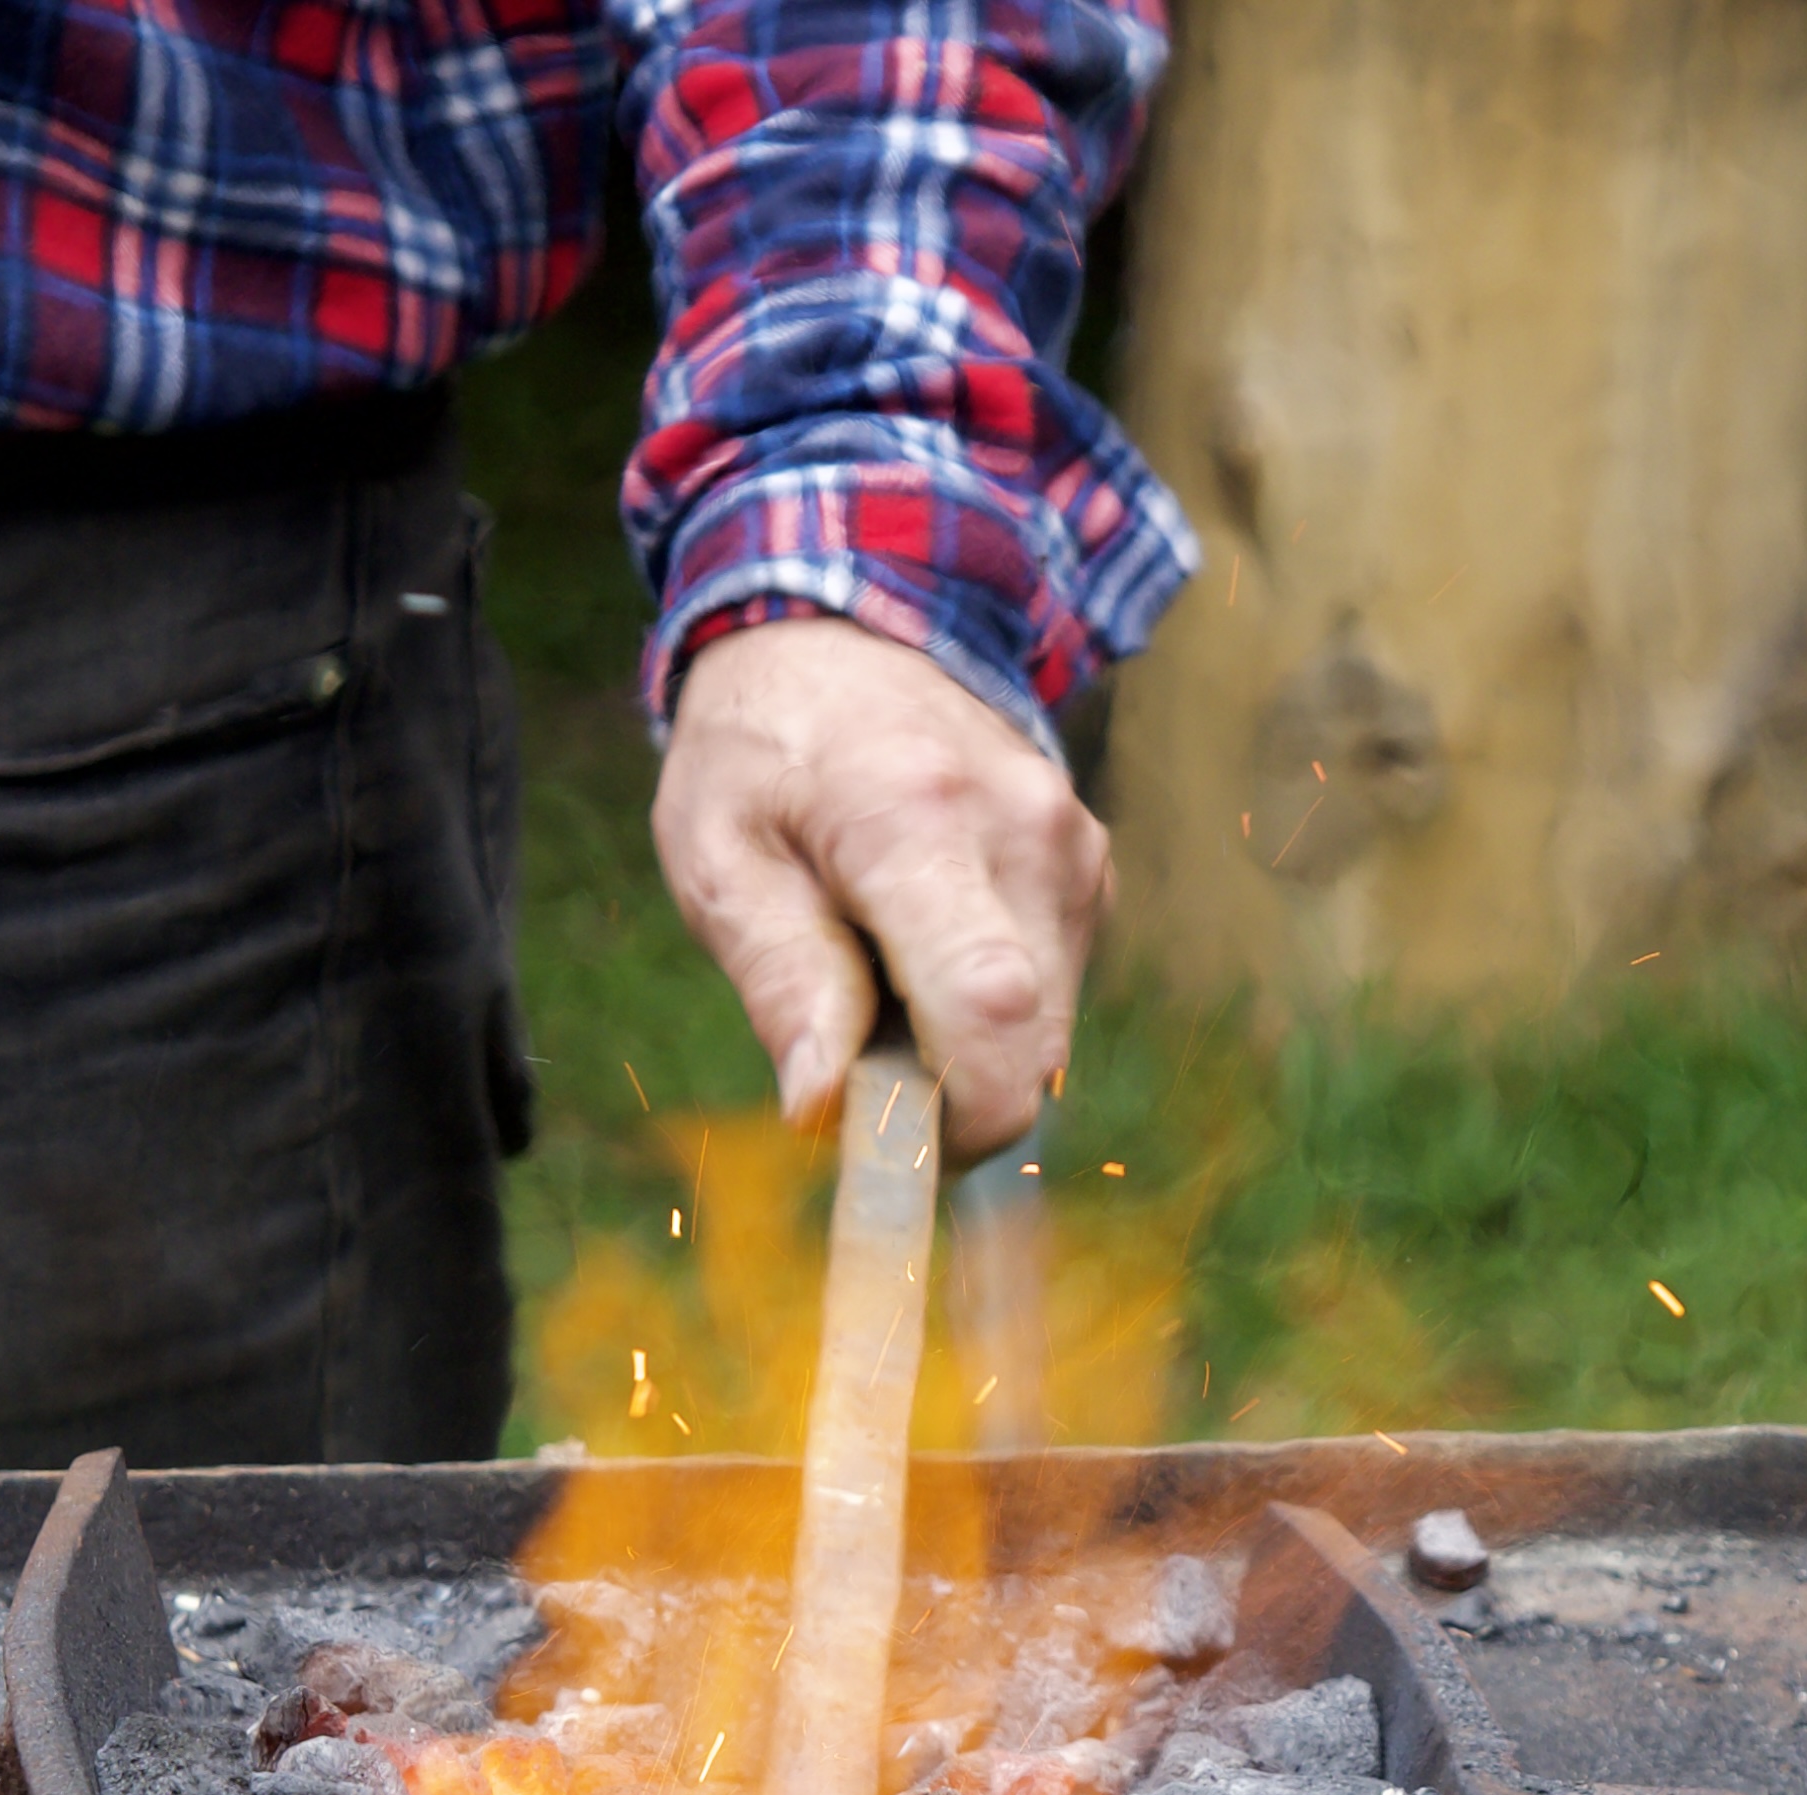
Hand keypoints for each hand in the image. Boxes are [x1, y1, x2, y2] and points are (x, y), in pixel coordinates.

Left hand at [652, 616, 1105, 1158]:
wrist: (840, 630)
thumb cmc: (759, 750)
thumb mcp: (717, 858)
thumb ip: (780, 980)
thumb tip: (824, 1110)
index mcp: (917, 819)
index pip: (990, 1008)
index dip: (957, 1118)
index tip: (888, 1153)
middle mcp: (1025, 830)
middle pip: (1027, 1046)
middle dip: (943, 1094)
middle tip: (848, 1055)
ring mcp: (1073, 845)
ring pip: (1044, 1031)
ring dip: (960, 1047)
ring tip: (874, 972)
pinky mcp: (1089, 866)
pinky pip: (1050, 991)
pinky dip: (984, 1006)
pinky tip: (918, 945)